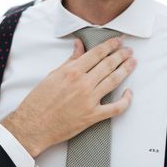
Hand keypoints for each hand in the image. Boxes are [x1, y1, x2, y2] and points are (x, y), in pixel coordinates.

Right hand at [0, 37, 134, 157]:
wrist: (34, 124)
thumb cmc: (39, 100)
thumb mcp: (53, 75)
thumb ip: (70, 60)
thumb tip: (79, 45)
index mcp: (72, 72)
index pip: (96, 54)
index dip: (110, 46)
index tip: (117, 41)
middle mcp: (83, 84)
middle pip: (108, 65)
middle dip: (120, 55)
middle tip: (128, 50)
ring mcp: (89, 100)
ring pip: (114, 81)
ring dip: (125, 70)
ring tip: (132, 63)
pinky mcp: (92, 116)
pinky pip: (115, 108)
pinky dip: (125, 101)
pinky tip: (129, 93)